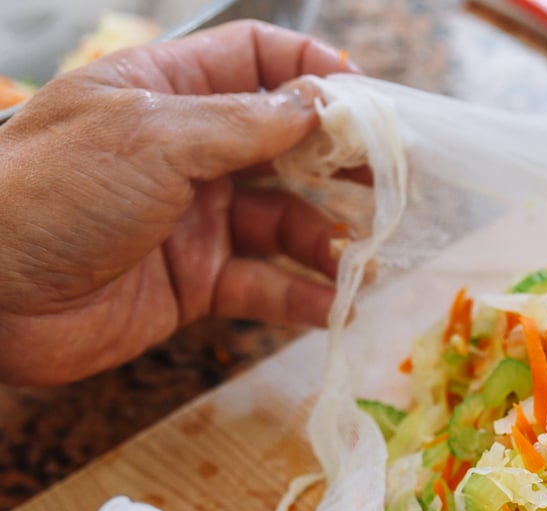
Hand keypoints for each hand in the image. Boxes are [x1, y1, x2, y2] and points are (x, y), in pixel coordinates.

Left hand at [0, 21, 360, 386]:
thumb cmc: (50, 194)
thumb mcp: (152, 138)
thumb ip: (244, 124)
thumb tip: (319, 106)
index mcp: (167, 92)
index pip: (258, 61)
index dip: (315, 73)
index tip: (365, 103)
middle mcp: (188, 152)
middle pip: (286, 146)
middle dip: (340, 165)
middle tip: (388, 186)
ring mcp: (194, 219)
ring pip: (285, 222)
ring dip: (330, 240)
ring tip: (365, 261)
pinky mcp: (195, 283)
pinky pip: (265, 285)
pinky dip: (304, 296)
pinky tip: (335, 305)